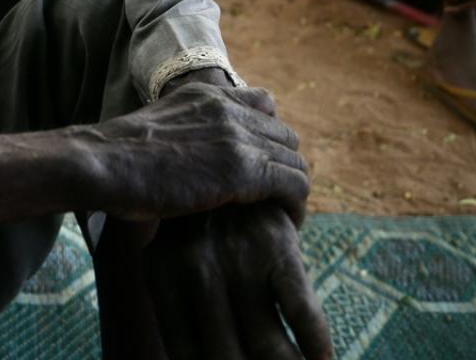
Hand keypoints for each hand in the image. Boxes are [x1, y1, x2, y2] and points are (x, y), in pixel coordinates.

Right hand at [71, 81, 309, 225]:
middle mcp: (227, 108)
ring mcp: (237, 137)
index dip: (267, 136)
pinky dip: (296, 206)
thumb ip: (180, 133)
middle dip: (284, 165)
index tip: (260, 165)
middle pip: (285, 135)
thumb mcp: (154, 129)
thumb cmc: (114, 159)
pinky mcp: (244, 169)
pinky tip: (286, 224)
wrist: (101, 164)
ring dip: (292, 188)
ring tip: (281, 214)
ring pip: (295, 160)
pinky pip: (295, 185)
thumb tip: (179, 158)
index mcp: (205, 95)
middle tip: (274, 197)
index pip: (264, 103)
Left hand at [144, 204, 333, 359]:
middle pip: (223, 356)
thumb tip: (184, 346)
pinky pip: (302, 310)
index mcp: (160, 273)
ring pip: (265, 346)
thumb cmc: (185, 198)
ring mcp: (237, 258)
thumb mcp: (159, 237)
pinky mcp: (277, 245)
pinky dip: (316, 344)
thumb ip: (171, 285)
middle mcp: (194, 271)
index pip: (183, 351)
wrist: (212, 138)